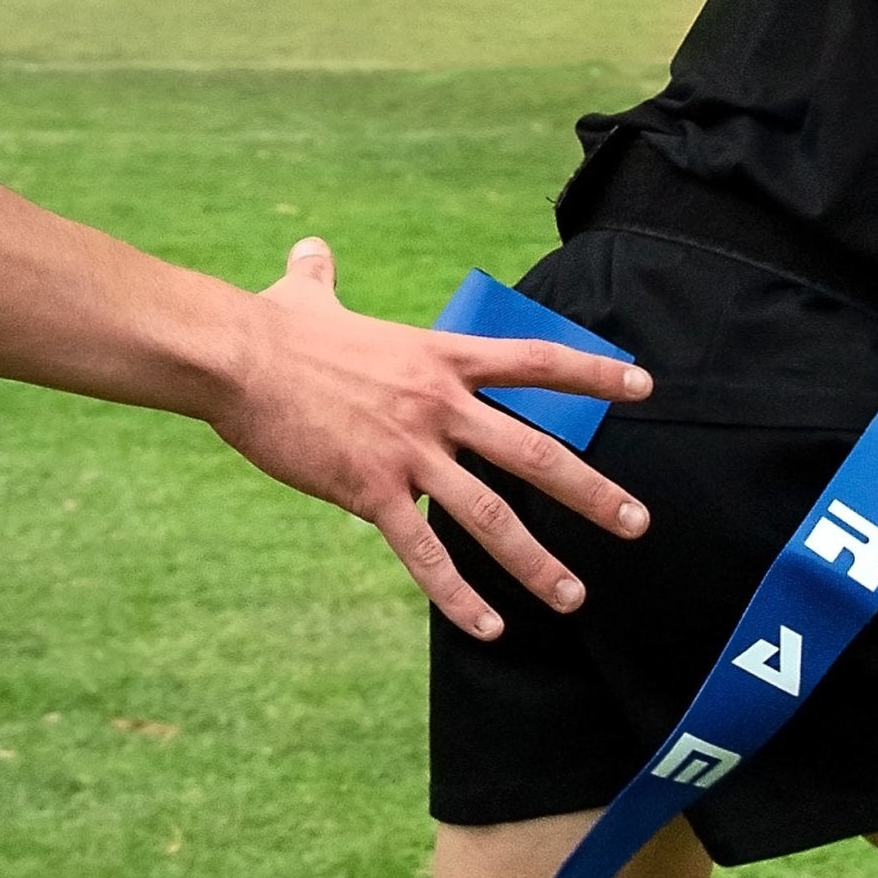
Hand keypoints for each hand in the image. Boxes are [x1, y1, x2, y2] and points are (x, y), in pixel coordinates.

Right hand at [213, 238, 652, 637]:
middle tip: (637, 523)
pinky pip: (424, 553)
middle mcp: (440, 406)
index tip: (643, 387)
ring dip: (537, 560)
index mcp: (440, 358)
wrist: (234, 358)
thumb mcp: (306, 296)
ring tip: (574, 595)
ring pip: (491, 514)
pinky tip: (489, 627)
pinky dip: (459, 595)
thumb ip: (321, 277)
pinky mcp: (371, 491)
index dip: (593, 375)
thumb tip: (309, 249)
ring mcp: (409, 452)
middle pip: (534, 451)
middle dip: (591, 493)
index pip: (535, 362)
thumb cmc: (270, 329)